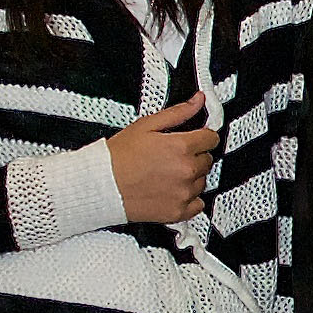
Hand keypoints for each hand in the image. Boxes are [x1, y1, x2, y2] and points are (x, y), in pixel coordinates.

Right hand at [109, 94, 217, 224]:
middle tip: (171, 157)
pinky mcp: (179, 211)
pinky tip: (171, 191)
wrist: (102, 185)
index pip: (211, 139)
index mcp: (181, 147)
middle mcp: (186, 171)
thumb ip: (177, 113)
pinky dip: (189, 198)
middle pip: (207, 160)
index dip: (202, 137)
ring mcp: (184, 193)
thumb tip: (198, 101)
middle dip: (194, 156)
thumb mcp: (146, 125)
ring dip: (190, 177)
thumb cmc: (119, 157)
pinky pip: (198, 203)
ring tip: (166, 173)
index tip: (194, 139)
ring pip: (202, 181)